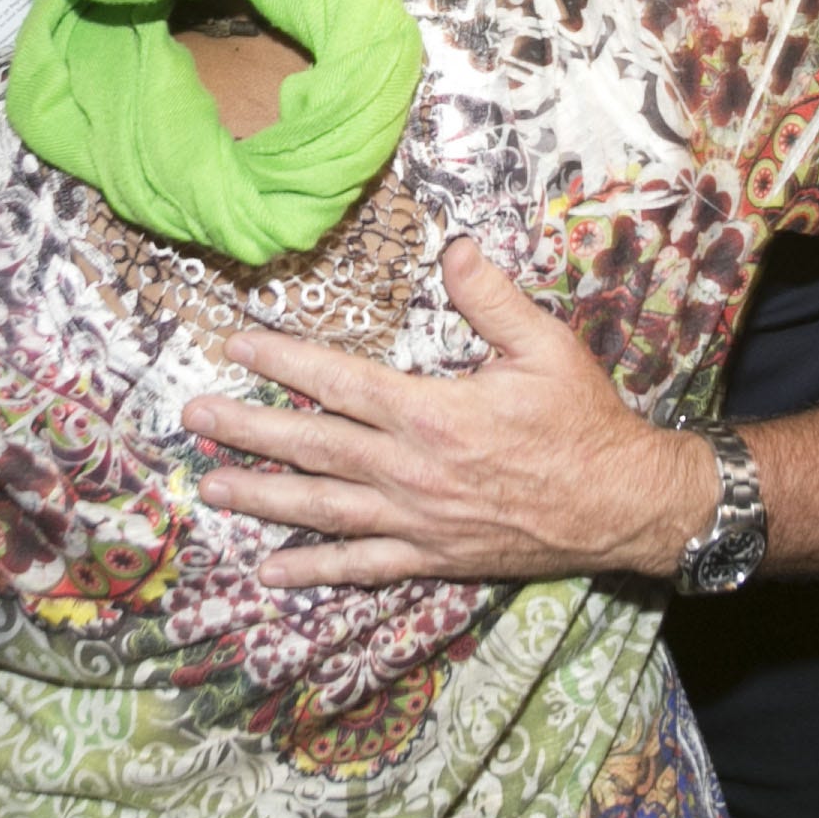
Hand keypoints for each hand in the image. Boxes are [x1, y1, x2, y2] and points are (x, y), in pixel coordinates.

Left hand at [182, 237, 712, 586]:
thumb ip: (491, 297)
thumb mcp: (547, 346)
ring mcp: (417, 521)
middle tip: (194, 418)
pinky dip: (314, 568)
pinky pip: (362, 566)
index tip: (237, 346)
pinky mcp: (432, 557)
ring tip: (211, 486)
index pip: (340, 381)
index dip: (284, 361)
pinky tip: (271, 570)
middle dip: (249, 430)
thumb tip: (452, 247)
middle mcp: (412, 470)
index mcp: (433, 413)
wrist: (624, 504)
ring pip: (323, 508)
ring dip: (263, 496)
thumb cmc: (585, 422)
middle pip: (314, 446)